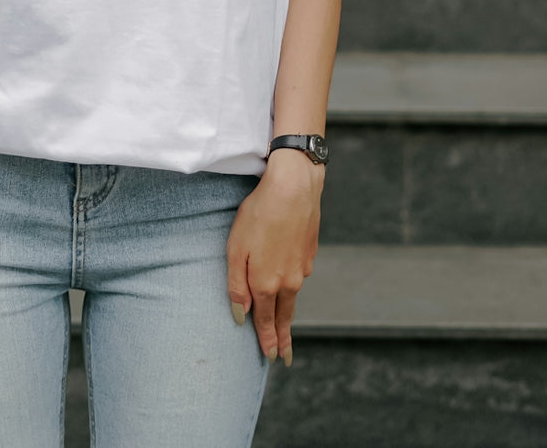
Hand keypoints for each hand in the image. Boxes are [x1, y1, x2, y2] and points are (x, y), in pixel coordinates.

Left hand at [226, 150, 323, 364]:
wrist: (293, 188)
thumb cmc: (259, 215)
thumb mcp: (236, 249)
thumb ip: (237, 286)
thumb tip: (241, 315)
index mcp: (266, 284)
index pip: (265, 321)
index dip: (267, 341)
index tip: (272, 358)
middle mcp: (288, 282)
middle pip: (284, 316)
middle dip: (283, 338)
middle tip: (286, 357)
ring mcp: (302, 268)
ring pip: (293, 296)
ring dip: (288, 313)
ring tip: (284, 325)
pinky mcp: (310, 252)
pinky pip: (298, 274)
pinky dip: (293, 284)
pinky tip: (288, 279)